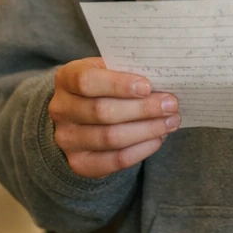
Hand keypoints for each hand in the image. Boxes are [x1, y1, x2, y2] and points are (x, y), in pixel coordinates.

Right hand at [49, 57, 180, 177]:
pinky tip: (157, 138)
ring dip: (147, 130)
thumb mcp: (107, 69)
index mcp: (67, 78)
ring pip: (110, 138)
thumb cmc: (103, 85)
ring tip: (170, 122)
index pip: (87, 81)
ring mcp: (66, 139)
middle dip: (143, 109)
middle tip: (171, 105)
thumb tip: (163, 80)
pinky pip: (113, 160)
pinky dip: (140, 150)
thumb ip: (127, 71)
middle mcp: (61, 109)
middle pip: (102, 112)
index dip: (118, 85)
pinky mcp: (79, 163)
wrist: (80, 115)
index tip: (147, 86)